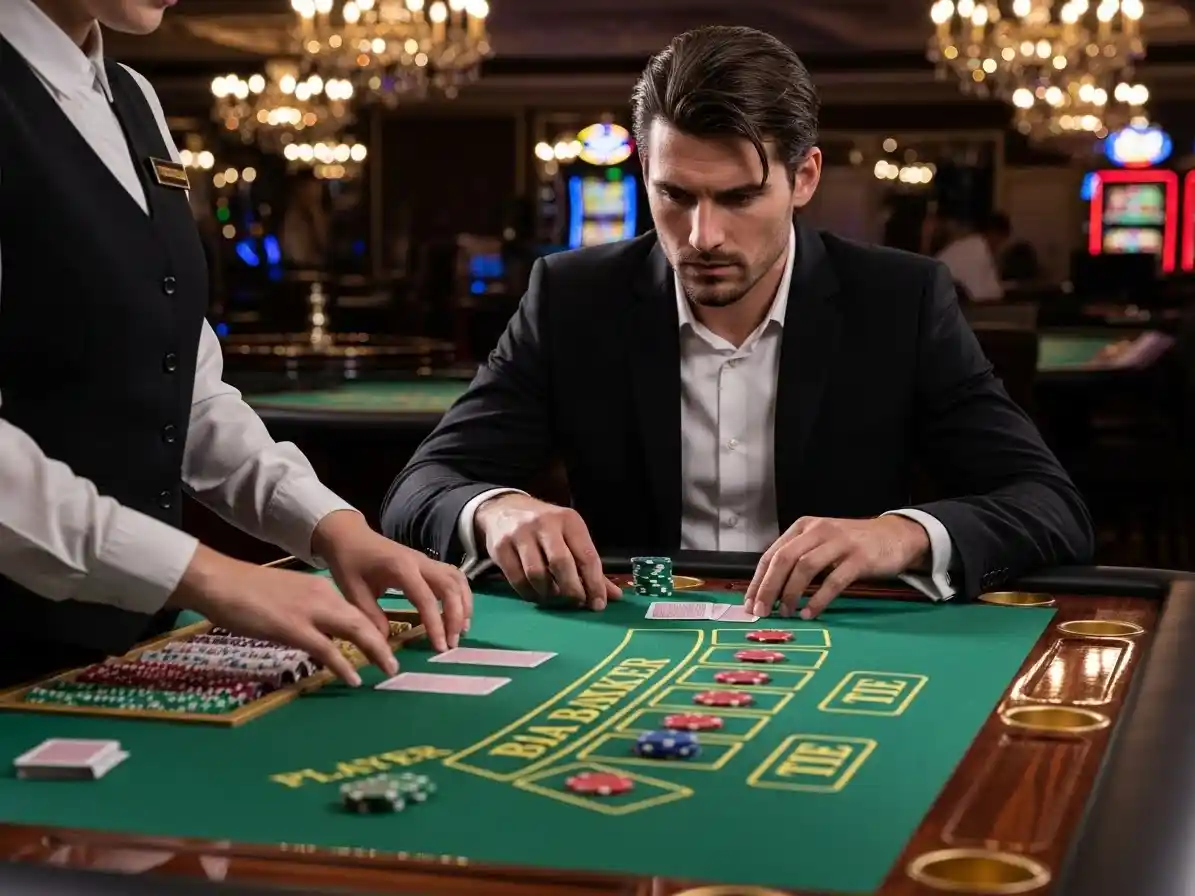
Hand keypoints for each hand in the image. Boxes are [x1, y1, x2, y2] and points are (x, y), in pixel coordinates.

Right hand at [167, 544, 397, 686]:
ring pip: (354, 631)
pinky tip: (354, 678)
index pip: (355, 610)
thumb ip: (307, 615)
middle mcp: (322, 597)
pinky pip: (327, 650)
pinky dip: (344, 665)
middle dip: (383, 643)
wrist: (221, 581)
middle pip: (363, 621)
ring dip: (375, 652)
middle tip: (396, 663)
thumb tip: (320, 637)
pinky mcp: (294, 628)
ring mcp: (309, 612)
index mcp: (320, 589)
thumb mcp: (287, 600)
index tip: (384, 646)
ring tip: (389, 669)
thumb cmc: (247, 592)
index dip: (372, 630)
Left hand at [312, 510, 471, 651]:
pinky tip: (458, 613)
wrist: (349, 536)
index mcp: (400, 568)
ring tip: (460, 630)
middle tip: (452, 643)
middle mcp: (420, 562)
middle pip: (450, 587)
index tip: (439, 647)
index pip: (426, 598)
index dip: (436, 624)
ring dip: (464, 605)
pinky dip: (461, 595)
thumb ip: (371, 616)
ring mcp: (426, 560)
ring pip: (457, 580)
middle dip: (456, 616)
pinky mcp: (428, 563)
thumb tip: (386, 643)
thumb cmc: (349, 563)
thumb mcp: (352, 592)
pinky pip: (453, 577)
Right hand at [474, 493, 621, 608]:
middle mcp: (545, 523)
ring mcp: (520, 534)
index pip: (586, 555)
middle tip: (575, 603)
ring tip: (554, 596)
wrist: (504, 508)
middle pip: (561, 564)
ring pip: (537, 574)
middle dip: (572, 590)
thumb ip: (590, 566)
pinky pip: (517, 579)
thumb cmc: (546, 527)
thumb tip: (614, 597)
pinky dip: (529, 593)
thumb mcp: (570, 536)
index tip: (598, 604)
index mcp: (569, 520)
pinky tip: (536, 594)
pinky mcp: (500, 547)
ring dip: (548, 593)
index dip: (595, 584)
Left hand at [744, 515, 929, 619]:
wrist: (895, 535)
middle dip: (769, 588)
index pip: (772, 554)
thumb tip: (767, 590)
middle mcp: (818, 530)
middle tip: (762, 611)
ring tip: (785, 613)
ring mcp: (840, 542)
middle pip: (784, 559)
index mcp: (803, 527)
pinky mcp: (860, 558)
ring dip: (790, 593)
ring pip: (805, 567)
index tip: (749, 604)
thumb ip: (797, 559)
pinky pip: (833, 580)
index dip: (758, 581)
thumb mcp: (820, 543)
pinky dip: (818, 599)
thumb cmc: (851, 545)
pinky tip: (809, 613)